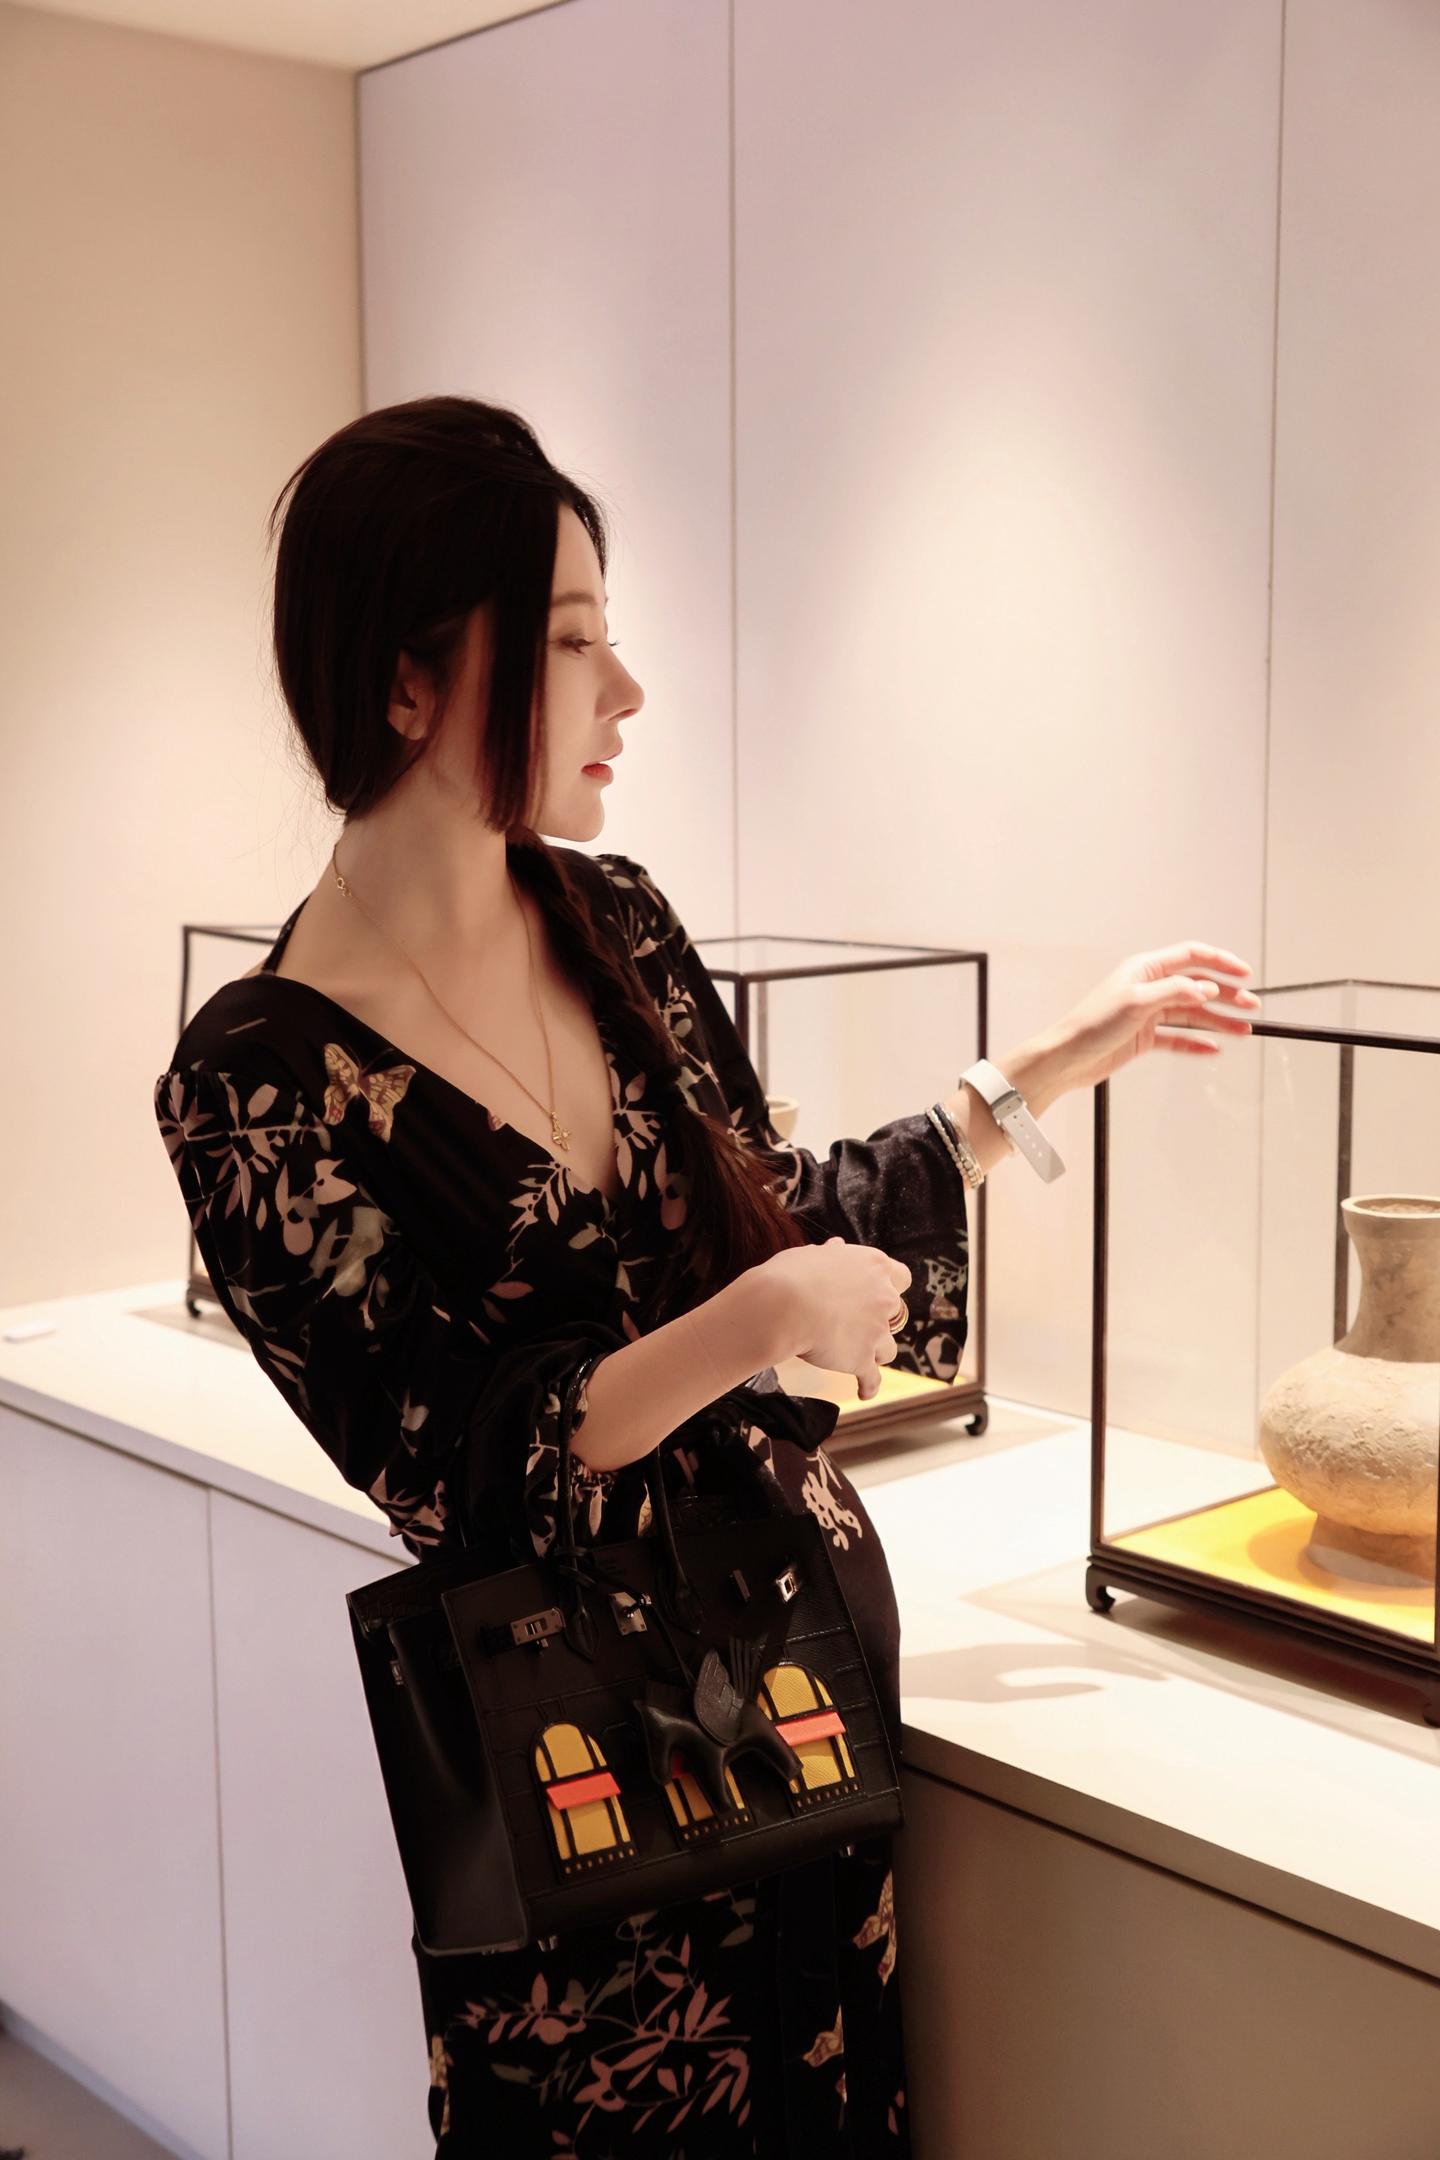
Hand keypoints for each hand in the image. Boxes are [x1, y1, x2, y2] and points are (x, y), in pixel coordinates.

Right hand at [761, 1238, 911, 1402]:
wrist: (783, 1305)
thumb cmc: (792, 1274)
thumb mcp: (812, 1254)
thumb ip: (830, 1254)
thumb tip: (837, 1247)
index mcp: (873, 1266)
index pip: (901, 1276)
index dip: (890, 1286)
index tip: (879, 1290)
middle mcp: (883, 1297)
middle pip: (895, 1313)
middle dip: (879, 1319)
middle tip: (859, 1322)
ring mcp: (876, 1330)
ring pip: (888, 1347)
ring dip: (875, 1351)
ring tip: (860, 1354)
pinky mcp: (863, 1358)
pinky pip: (873, 1378)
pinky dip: (868, 1386)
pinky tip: (864, 1392)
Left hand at [1042, 941, 1259, 1096]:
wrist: (1067, 1058)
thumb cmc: (1091, 1025)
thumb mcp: (1136, 1002)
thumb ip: (1175, 992)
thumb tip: (1206, 988)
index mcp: (1144, 969)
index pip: (1190, 956)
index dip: (1220, 962)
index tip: (1244, 973)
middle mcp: (1148, 988)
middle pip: (1196, 987)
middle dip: (1226, 995)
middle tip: (1250, 1006)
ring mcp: (1147, 1013)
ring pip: (1191, 1014)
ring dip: (1218, 1021)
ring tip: (1243, 1030)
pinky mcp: (1144, 1037)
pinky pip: (1177, 1038)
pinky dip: (1196, 1042)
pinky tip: (1214, 1047)